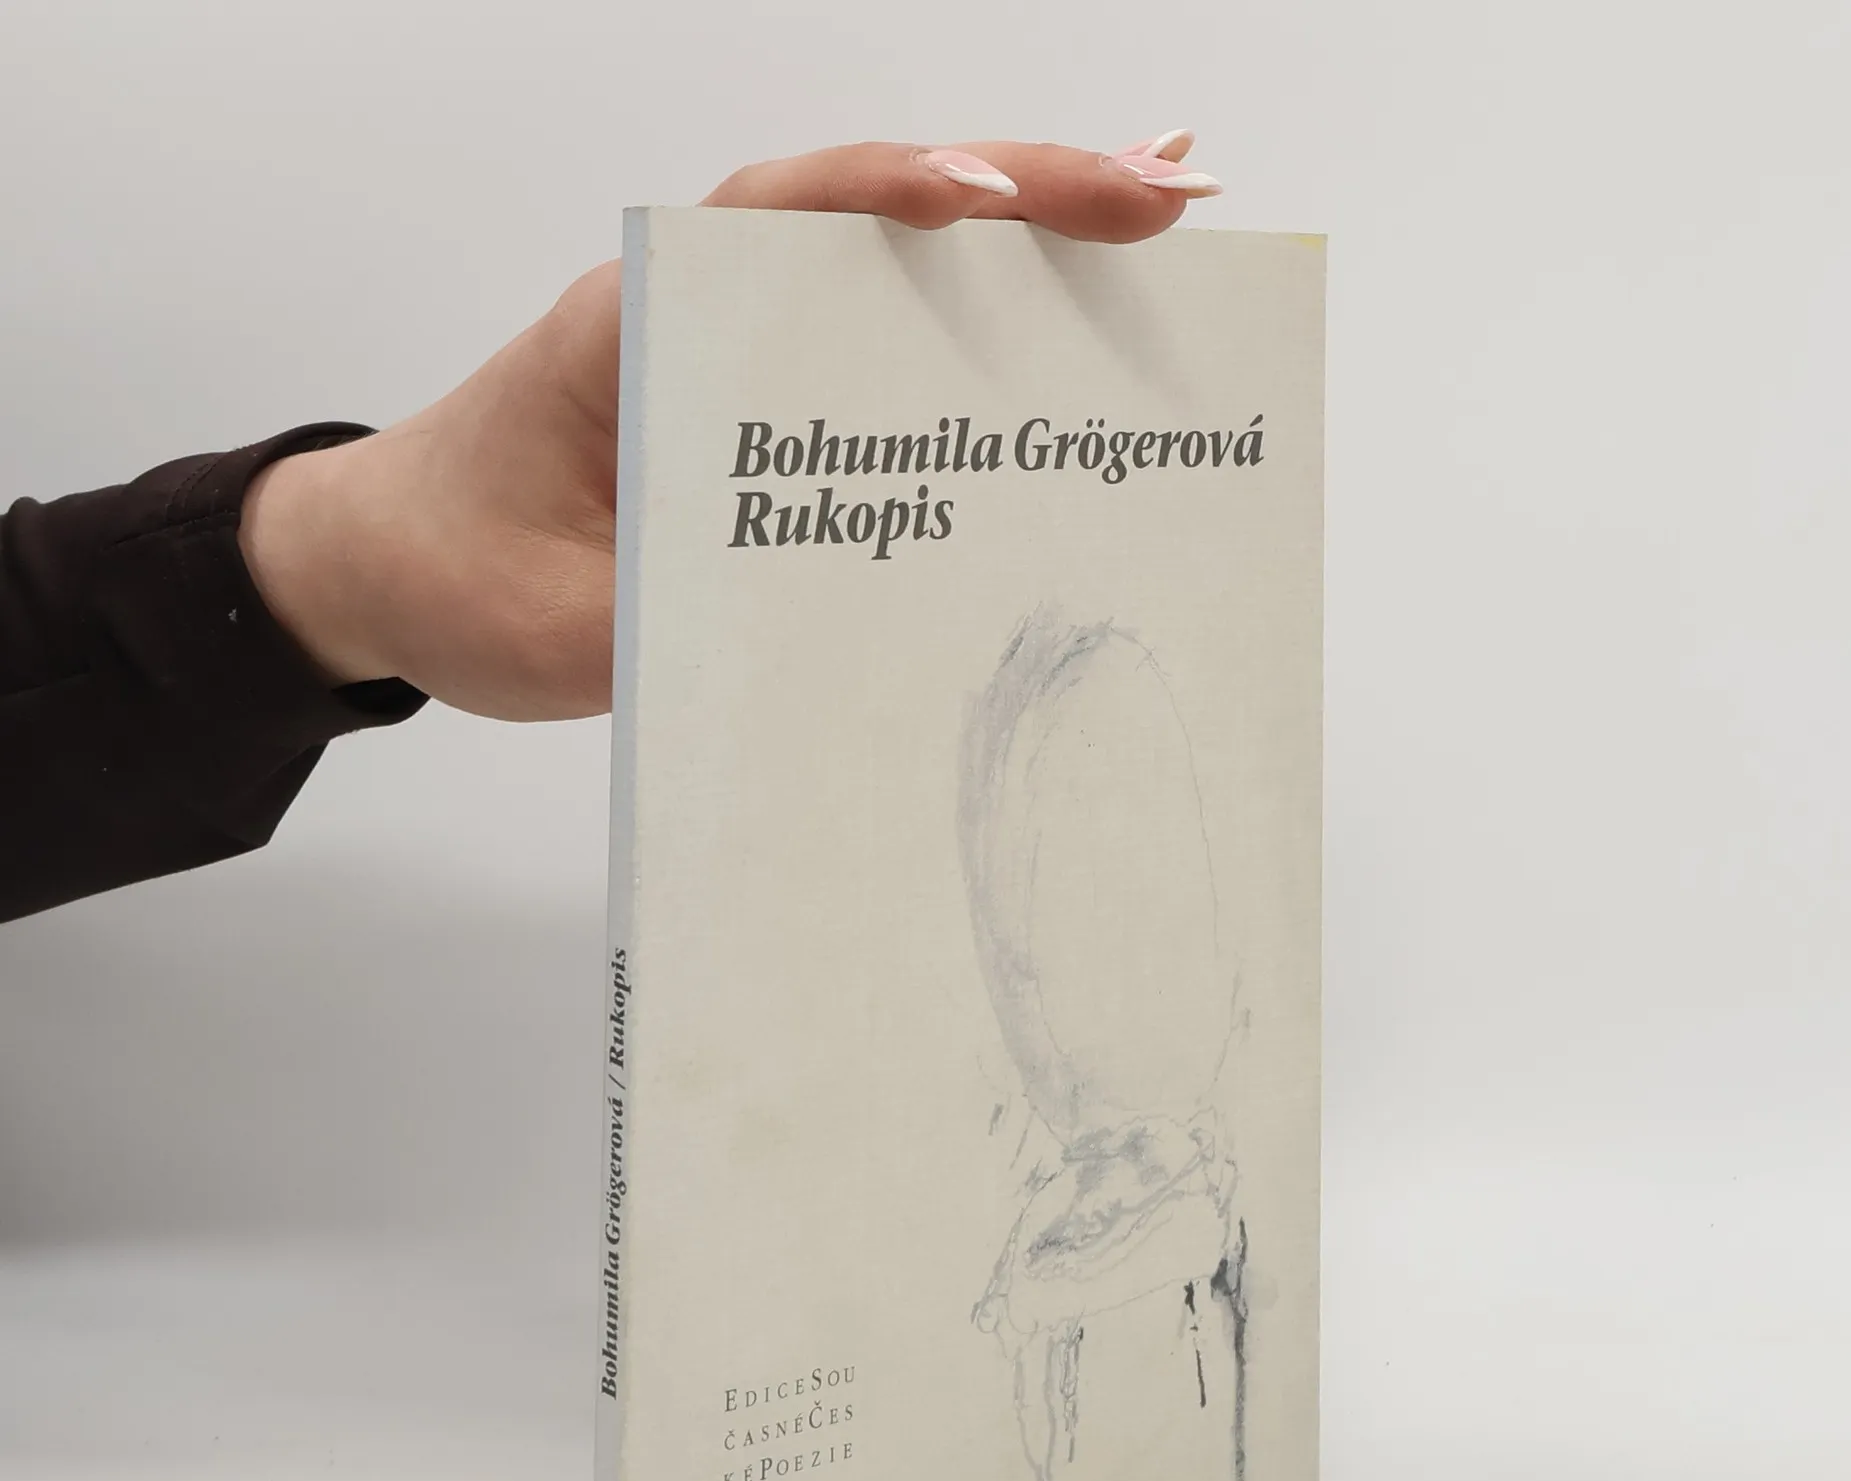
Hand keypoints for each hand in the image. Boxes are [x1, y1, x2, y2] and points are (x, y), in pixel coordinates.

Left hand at [238, 135, 1219, 720]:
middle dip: (1029, 192)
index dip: (892, 200)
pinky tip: (1074, 311)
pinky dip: (981, 317)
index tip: (990, 202)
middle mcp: (696, 306)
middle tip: (1172, 196)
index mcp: (632, 323)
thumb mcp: (560, 625)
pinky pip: (881, 335)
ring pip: (895, 262)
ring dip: (1032, 237)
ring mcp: (737, 343)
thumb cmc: (452, 571)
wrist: (386, 569)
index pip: (778, 220)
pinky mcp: (761, 397)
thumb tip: (844, 627)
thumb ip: (692, 617)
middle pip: (873, 212)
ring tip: (1167, 218)